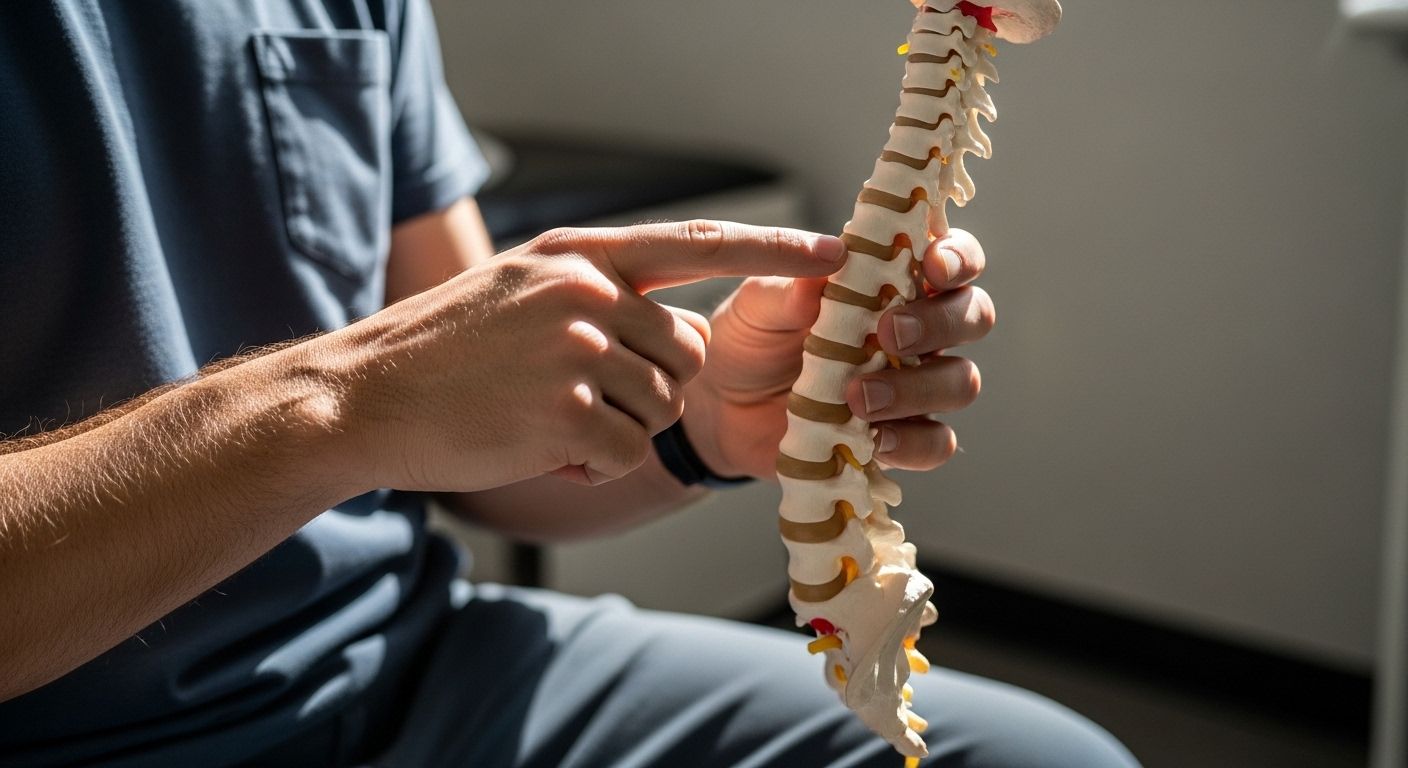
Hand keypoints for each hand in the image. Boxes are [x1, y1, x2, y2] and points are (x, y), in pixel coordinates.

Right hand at [327, 221, 845, 491]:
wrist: (363, 396)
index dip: (773, 248)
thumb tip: (686, 333)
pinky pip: (629, 452)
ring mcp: (578, 351)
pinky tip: (539, 445)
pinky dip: (594, 463)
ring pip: (663, 408)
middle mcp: (586, 293)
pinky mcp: (568, 412)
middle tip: (578, 399)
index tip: (835, 254)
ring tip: (546, 417)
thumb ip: (599, 295)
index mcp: (579, 255)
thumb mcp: (519, 290)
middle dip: (651, 389)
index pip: (699, 243)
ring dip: (618, 429)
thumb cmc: (443, 351)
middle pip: (686, 354)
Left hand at [683, 229, 993, 478]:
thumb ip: (793, 284)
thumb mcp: (757, 304)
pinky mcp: (899, 437)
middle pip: (974, 316)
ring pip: (961, 382)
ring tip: (858, 397)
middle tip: (888, 334)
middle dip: (941, 323)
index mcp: (892, 282)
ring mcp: (913, 385)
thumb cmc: (750, 339)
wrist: (722, 409)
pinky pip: (936, 443)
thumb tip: (832, 258)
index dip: (958, 258)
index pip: (953, 258)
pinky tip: (873, 439)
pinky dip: (911, 442)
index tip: (931, 268)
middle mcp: (917, 331)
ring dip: (919, 388)